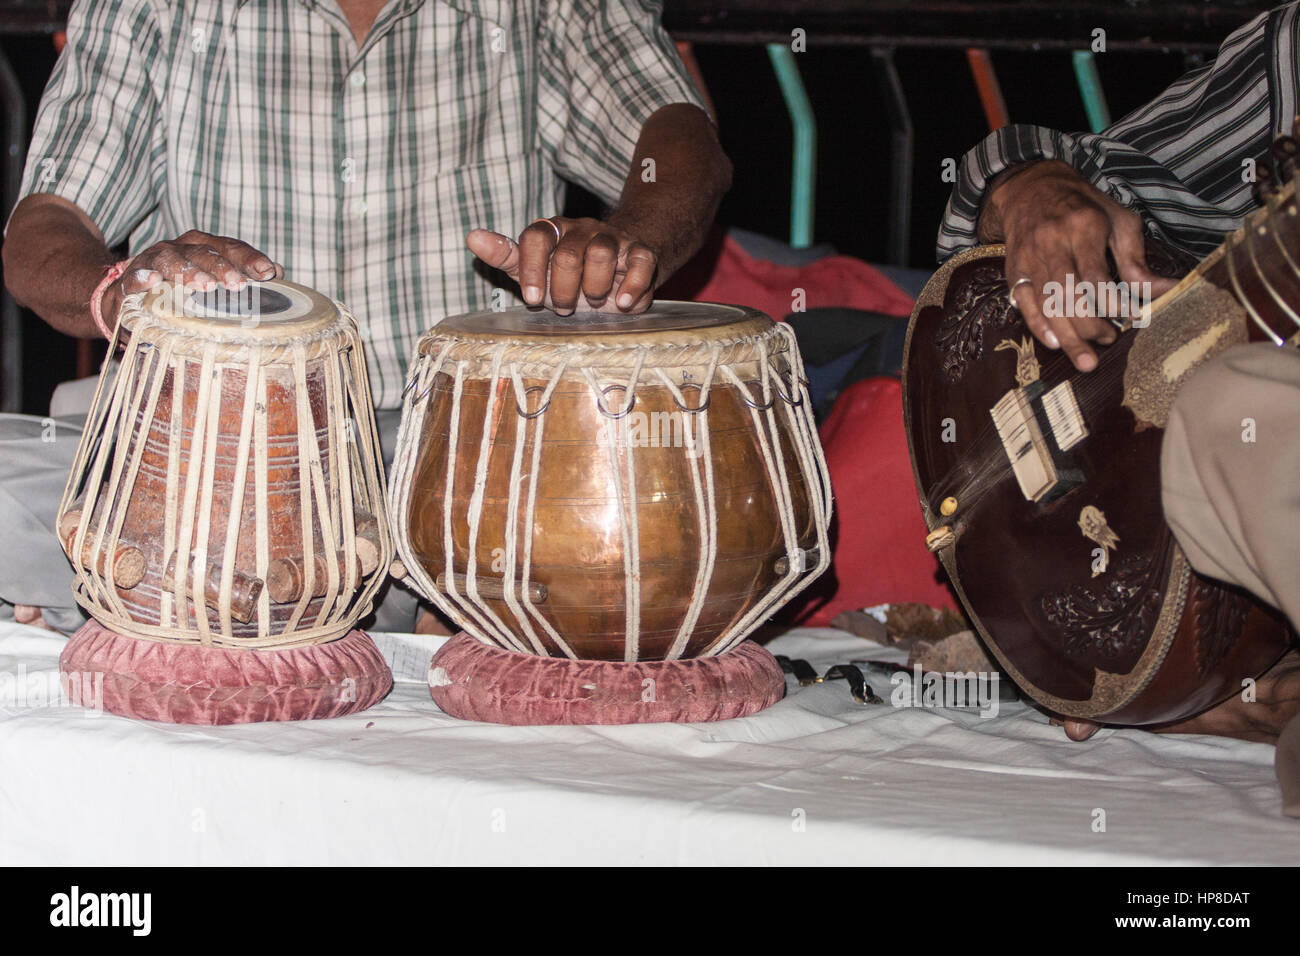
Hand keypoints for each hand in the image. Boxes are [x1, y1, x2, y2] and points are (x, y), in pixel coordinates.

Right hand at [100, 230, 282, 326]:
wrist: (128, 297)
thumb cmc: (181, 291)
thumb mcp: (212, 282)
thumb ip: (243, 274)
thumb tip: (279, 272)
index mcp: (203, 247)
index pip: (230, 247)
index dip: (250, 258)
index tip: (269, 272)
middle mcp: (179, 248)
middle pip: (204, 252)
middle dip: (223, 267)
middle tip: (239, 285)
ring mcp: (153, 261)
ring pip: (172, 260)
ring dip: (189, 271)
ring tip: (204, 286)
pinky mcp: (129, 280)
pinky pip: (135, 277)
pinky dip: (144, 278)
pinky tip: (153, 282)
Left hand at [466, 217, 658, 314]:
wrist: (615, 270)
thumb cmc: (567, 274)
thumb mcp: (532, 268)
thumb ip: (505, 255)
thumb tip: (472, 237)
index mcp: (551, 230)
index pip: (536, 237)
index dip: (533, 270)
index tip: (533, 299)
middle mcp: (582, 229)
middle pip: (568, 253)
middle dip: (564, 288)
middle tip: (565, 306)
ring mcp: (612, 238)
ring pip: (600, 253)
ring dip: (593, 287)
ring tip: (592, 302)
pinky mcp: (640, 252)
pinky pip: (640, 261)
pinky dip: (632, 285)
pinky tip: (621, 303)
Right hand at [980, 161, 1176, 371]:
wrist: (1030, 187)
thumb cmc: (1083, 206)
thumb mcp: (1118, 222)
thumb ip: (1137, 260)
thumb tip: (1166, 291)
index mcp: (1082, 226)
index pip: (1095, 276)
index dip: (1112, 304)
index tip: (1129, 319)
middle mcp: (1051, 243)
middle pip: (1068, 296)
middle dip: (1089, 327)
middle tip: (1108, 341)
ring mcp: (1029, 259)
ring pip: (1047, 306)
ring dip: (1068, 337)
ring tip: (1086, 359)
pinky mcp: (1013, 270)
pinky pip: (1023, 304)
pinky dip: (1039, 327)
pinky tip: (1055, 343)